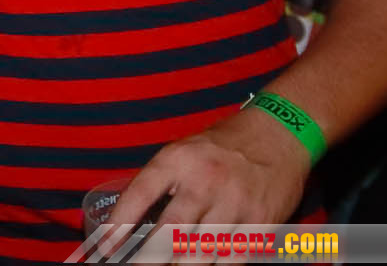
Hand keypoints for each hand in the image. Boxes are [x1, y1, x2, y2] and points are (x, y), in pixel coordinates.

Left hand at [103, 109, 310, 253]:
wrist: (280, 133)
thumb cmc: (223, 146)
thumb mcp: (184, 151)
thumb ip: (162, 182)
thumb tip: (132, 219)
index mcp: (178, 160)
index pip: (140, 193)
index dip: (119, 223)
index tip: (106, 246)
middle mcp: (204, 181)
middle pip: (171, 230)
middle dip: (151, 257)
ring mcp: (234, 203)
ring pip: (201, 250)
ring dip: (183, 264)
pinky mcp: (261, 222)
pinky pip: (233, 256)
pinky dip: (217, 264)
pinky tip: (206, 265)